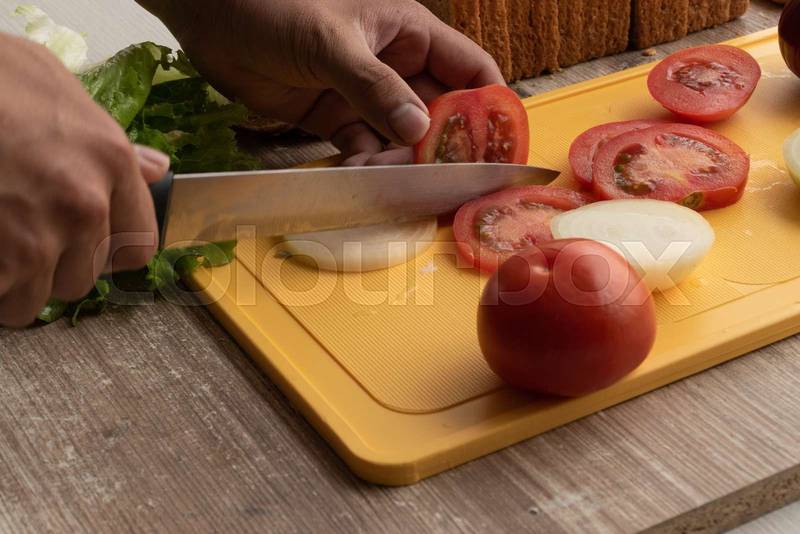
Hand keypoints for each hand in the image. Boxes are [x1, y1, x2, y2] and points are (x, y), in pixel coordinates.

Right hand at [0, 33, 168, 326]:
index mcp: (111, 162)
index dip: (107, 252)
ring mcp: (37, 240)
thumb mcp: (59, 88)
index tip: (83, 244)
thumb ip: (113, 141)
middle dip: (52, 268)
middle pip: (82, 278)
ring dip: (12, 285)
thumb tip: (156, 168)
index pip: (138, 246)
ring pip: (35, 299)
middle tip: (19, 238)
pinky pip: (0, 301)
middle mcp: (85, 207)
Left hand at [140, 0, 503, 164]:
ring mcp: (363, 93)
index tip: (498, 147)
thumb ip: (374, 87)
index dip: (489, 107)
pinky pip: (363, 146)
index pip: (469, 71)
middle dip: (442, 146)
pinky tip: (360, 175)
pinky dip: (365, 164)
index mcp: (408, 33)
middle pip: (438, 112)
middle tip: (440, 179)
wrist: (210, 15)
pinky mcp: (332, 116)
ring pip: (400, 136)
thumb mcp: (331, 41)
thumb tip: (418, 130)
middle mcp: (394, 65)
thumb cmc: (274, 6)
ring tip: (388, 178)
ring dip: (400, 161)